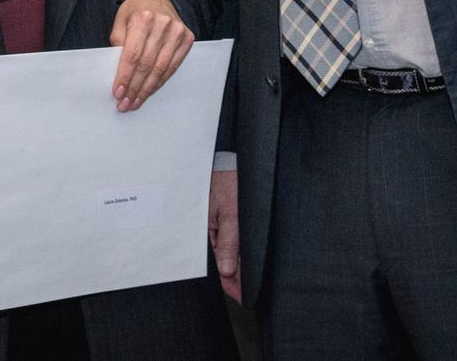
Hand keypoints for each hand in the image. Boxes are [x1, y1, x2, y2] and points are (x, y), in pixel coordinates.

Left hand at [108, 0, 194, 111]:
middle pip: (147, 64)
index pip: (132, 54)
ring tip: (136, 102)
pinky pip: (173, 66)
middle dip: (134, 88)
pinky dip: (160, 81)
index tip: (117, 93)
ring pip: (161, 68)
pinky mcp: (187, 38)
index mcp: (142, 17)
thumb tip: (118, 73)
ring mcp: (177, 31)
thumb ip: (118, 44)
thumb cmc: (135, 11)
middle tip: (125, 104)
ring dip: (147, 89)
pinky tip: (150, 90)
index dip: (125, 76)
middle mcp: (162, 24)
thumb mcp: (120, 21)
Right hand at [209, 168, 240, 301]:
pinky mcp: (226, 219)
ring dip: (238, 266)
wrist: (233, 161)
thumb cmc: (229, 182)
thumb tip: (226, 271)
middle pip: (223, 263)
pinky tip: (246, 261)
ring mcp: (219, 226)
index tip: (242, 296)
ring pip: (229, 253)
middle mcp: (211, 231)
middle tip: (249, 293)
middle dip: (234, 278)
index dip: (229, 283)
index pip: (217, 266)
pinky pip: (231, 241)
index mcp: (206, 231)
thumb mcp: (231, 214)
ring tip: (250, 282)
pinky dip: (239, 253)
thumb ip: (229, 242)